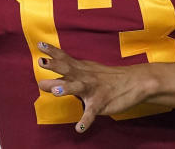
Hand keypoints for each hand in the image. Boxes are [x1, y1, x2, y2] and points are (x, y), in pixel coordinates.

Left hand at [36, 42, 154, 133]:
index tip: (40, 45)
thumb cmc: (105, 77)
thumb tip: (42, 82)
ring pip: (78, 87)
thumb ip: (66, 75)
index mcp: (80, 68)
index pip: (65, 58)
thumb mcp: (86, 71)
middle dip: (55, 66)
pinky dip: (85, 121)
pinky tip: (78, 129)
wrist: (134, 82)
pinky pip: (91, 113)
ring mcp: (93, 89)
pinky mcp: (101, 103)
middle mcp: (85, 76)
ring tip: (56, 92)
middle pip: (68, 69)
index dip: (52, 52)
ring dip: (66, 89)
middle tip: (41, 62)